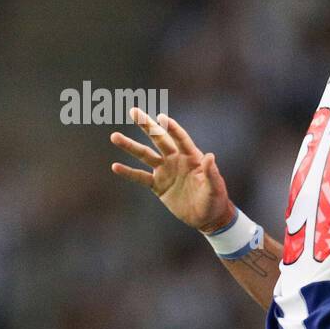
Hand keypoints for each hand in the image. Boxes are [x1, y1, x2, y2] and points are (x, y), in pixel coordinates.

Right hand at [110, 108, 234, 232]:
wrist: (206, 217)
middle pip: (159, 139)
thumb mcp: (215, 188)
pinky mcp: (157, 185)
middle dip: (147, 125)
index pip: (181, 139)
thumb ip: (211, 173)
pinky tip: (115, 166)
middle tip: (133, 111)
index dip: (173, 129)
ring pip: (145, 155)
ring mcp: (165, 171)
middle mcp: (176, 160)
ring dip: (130, 146)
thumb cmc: (215, 200)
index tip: (162, 117)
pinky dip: (128, 172)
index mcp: (192, 157)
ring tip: (114, 136)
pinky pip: (140, 177)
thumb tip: (210, 156)